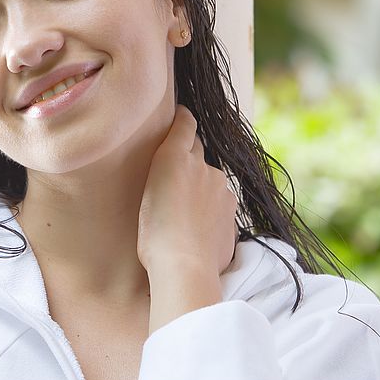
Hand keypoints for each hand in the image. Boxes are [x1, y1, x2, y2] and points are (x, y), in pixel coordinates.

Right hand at [137, 104, 238, 277]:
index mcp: (175, 157)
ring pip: (209, 180)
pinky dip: (209, 210)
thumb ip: (164, 171)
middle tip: (172, 169)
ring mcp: (221, 189)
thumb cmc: (154, 234)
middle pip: (197, 151)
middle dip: (188, 154)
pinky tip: (195, 227)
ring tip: (182, 208)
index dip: (183, 117)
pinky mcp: (232, 212)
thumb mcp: (147, 193)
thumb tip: (176, 167)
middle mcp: (202, 166)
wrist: (185, 267)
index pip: (185, 125)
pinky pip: (219, 204)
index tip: (181, 112)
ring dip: (199, 186)